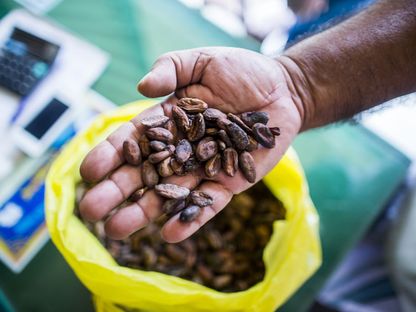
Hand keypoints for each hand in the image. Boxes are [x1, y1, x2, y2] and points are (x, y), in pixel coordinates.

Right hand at [79, 47, 303, 242]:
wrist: (283, 89)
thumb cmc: (242, 72)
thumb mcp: (201, 60)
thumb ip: (170, 68)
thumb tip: (142, 86)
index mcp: (168, 121)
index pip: (133, 140)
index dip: (109, 155)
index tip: (88, 171)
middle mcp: (181, 148)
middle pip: (144, 172)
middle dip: (117, 191)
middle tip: (90, 211)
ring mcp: (204, 167)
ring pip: (170, 193)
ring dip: (145, 212)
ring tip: (118, 230)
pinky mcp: (230, 181)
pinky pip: (208, 203)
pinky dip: (191, 218)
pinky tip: (169, 234)